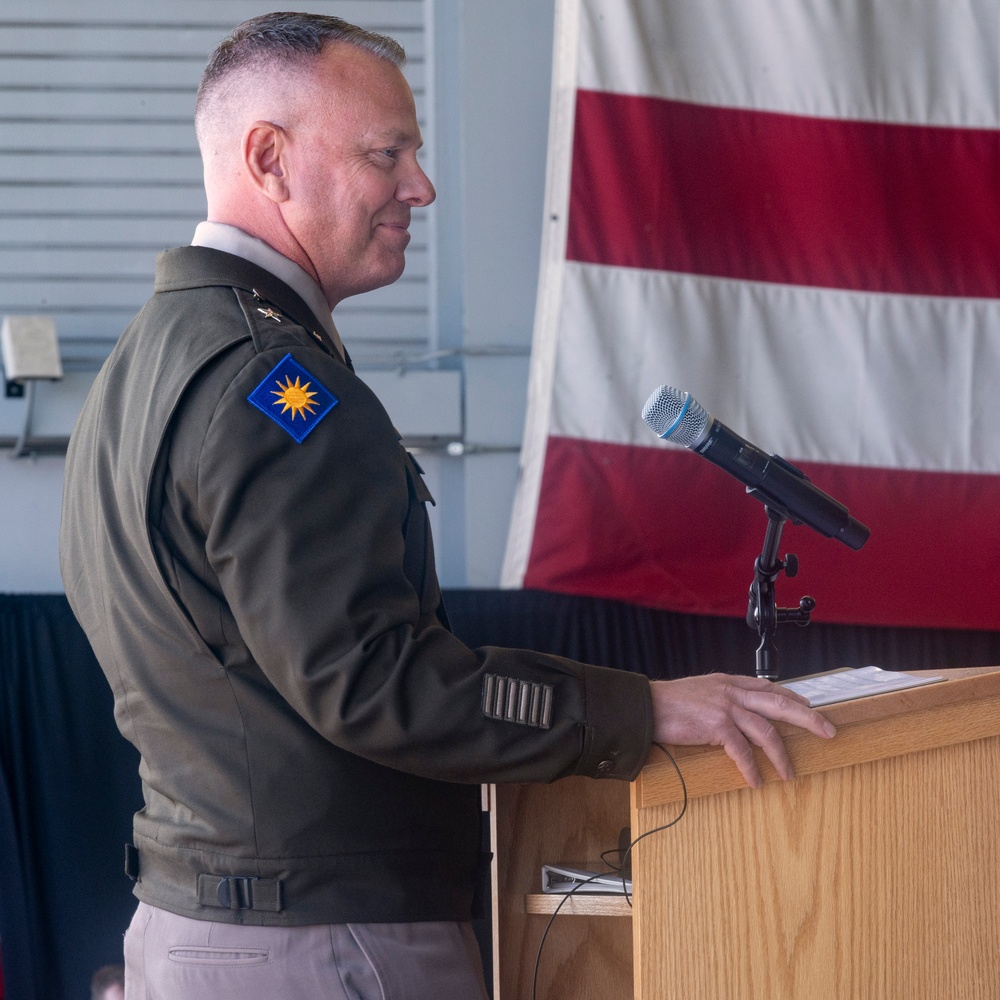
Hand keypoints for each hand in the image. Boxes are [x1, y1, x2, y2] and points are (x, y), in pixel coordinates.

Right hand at [649, 673, 835, 787]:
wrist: (646, 706)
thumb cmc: (667, 703)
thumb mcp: (699, 691)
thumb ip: (719, 698)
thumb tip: (733, 715)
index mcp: (728, 682)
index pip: (768, 687)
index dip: (792, 696)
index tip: (808, 705)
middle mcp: (731, 691)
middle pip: (780, 704)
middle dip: (808, 718)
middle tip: (828, 731)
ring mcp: (725, 707)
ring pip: (766, 731)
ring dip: (781, 755)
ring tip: (789, 774)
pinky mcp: (716, 726)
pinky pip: (742, 751)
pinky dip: (751, 768)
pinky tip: (756, 781)